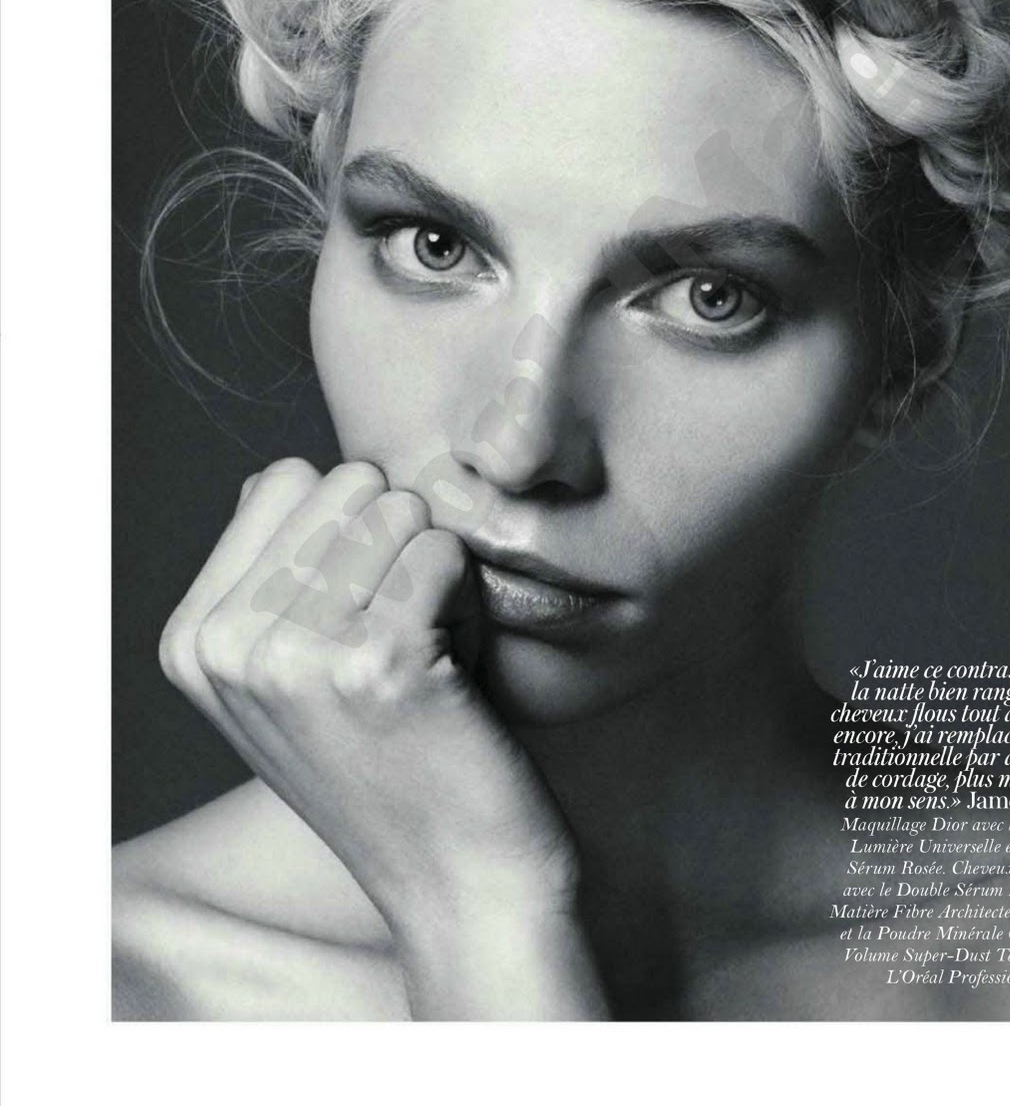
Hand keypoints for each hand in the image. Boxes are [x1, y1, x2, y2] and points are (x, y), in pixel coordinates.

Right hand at [158, 458, 583, 949]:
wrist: (459, 881)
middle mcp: (227, 645)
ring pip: (401, 510)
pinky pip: (444, 551)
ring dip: (437, 575)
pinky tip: (455, 673)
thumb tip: (274, 476)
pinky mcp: (376, 662)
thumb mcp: (288, 674)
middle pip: (348, 483)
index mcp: (193, 639)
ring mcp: (294, 655)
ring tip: (429, 658)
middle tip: (404, 639)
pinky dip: (469, 602)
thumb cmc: (395, 760)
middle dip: (397, 547)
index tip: (355, 619)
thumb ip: (268, 575)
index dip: (347, 533)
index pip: (284, 479)